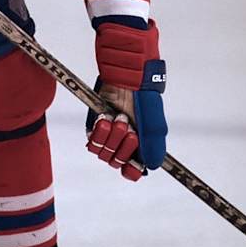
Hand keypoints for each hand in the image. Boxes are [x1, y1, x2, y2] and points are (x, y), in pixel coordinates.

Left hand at [86, 20, 167, 180]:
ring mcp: (109, 132)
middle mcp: (124, 139)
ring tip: (118, 118)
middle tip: (129, 127)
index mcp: (141, 141)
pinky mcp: (95, 124)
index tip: (134, 167)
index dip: (132, 171)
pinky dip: (99, 132)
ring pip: (104, 153)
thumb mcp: (152, 120)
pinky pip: (92, 141)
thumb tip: (151, 166)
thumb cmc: (143, 95)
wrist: (126, 75)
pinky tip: (105, 118)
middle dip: (124, 146)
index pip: (134, 169)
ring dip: (112, 137)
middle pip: (118, 162)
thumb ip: (152, 143)